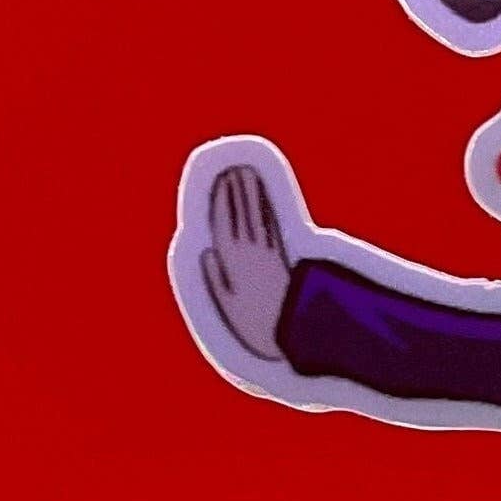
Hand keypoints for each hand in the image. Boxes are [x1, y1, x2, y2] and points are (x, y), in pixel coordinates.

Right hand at [201, 164, 294, 361]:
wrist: (293, 333)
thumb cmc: (256, 326)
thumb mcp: (228, 306)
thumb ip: (216, 279)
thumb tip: (208, 252)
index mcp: (231, 263)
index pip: (224, 223)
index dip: (224, 199)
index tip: (223, 177)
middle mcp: (249, 253)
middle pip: (242, 215)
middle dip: (238, 190)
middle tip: (237, 166)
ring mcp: (267, 254)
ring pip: (256, 218)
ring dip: (252, 195)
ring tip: (248, 174)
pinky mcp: (282, 258)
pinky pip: (270, 228)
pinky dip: (265, 210)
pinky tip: (264, 199)